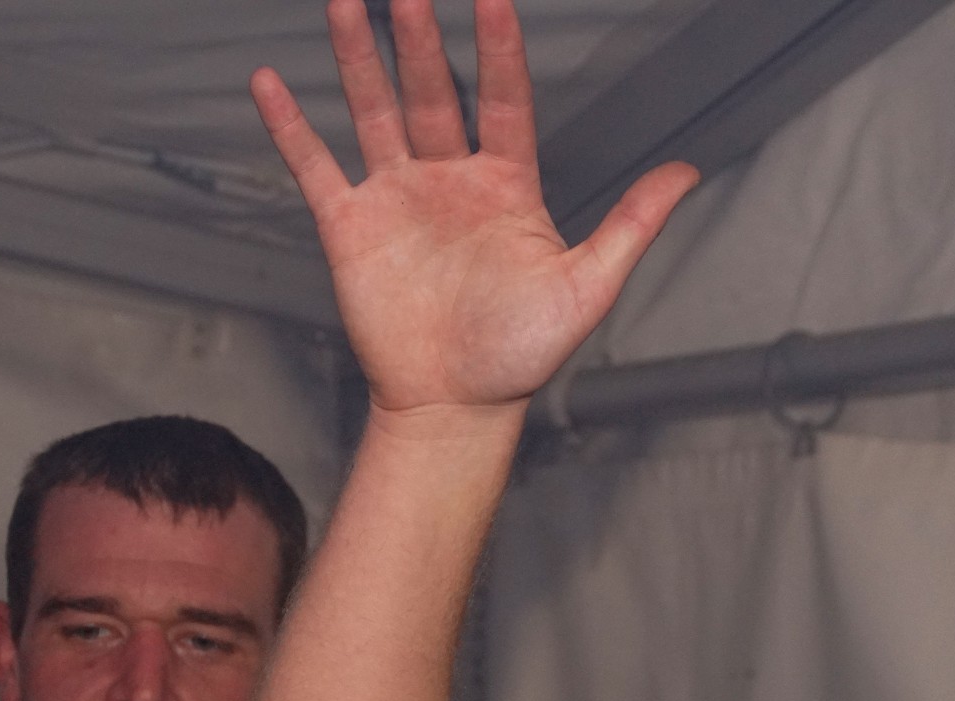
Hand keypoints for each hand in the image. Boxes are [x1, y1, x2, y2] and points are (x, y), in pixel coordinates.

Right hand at [253, 0, 698, 421]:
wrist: (453, 406)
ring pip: (374, 111)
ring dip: (358, 58)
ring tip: (346, 3)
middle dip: (419, 38)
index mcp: (506, 186)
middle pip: (432, 90)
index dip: (497, 48)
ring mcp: (397, 198)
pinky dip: (289, 127)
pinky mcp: (351, 227)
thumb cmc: (520, 356)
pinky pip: (315, 166)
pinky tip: (268, 83)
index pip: (502, 98)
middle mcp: (449, 180)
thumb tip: (685, 173)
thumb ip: (630, 226)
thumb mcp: (587, 287)